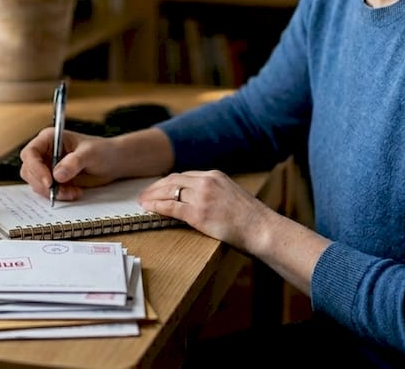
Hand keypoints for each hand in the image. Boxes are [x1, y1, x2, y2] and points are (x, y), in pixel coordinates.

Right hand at [18, 125, 122, 200]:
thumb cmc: (103, 151)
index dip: (35, 168)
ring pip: (36, 183)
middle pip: (29, 170)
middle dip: (43, 184)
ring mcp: (47, 166)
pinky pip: (47, 191)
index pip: (30, 153)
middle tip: (61, 192)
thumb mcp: (91, 154)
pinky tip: (75, 192)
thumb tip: (57, 175)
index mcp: (49, 139)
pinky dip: (58, 195)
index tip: (49, 182)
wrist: (113, 163)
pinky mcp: (53, 180)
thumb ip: (74, 162)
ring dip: (52, 192)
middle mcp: (45, 152)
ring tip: (73, 192)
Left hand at [137, 170, 276, 249]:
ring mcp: (202, 197)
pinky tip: (148, 209)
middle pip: (173, 180)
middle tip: (144, 194)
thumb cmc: (251, 218)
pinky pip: (171, 207)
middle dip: (156, 187)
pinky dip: (156, 207)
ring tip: (143, 202)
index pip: (184, 176)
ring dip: (152, 196)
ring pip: (169, 192)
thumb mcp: (232, 195)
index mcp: (215, 176)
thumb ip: (215, 192)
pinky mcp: (198, 214)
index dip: (167, 182)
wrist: (261, 228)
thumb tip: (199, 200)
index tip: (158, 188)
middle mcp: (207, 182)